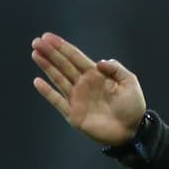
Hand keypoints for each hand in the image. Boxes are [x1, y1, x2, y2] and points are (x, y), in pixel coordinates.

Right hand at [31, 32, 145, 145]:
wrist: (132, 131)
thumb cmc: (133, 107)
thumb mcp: (130, 83)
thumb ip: (116, 69)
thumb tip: (98, 62)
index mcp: (96, 75)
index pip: (75, 57)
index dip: (62, 47)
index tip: (47, 37)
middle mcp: (84, 84)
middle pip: (64, 65)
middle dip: (50, 53)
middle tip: (36, 41)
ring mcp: (77, 98)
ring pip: (58, 79)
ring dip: (46, 66)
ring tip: (35, 53)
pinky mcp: (74, 114)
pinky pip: (57, 101)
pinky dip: (47, 92)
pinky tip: (38, 81)